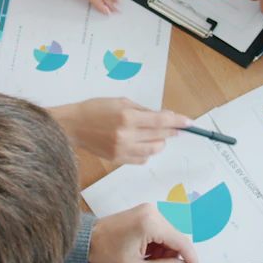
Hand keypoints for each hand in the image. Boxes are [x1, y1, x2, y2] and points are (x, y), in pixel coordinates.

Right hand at [54, 98, 189, 164]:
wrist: (73, 126)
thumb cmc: (95, 110)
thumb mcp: (121, 102)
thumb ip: (143, 110)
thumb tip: (163, 116)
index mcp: (127, 117)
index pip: (161, 120)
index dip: (177, 121)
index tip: (189, 122)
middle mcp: (126, 135)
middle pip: (160, 136)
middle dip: (171, 131)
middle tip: (175, 127)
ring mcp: (122, 150)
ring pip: (154, 150)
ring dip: (160, 142)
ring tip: (156, 135)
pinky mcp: (118, 160)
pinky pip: (142, 159)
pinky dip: (147, 152)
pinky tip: (142, 143)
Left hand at [89, 204, 200, 262]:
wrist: (86, 239)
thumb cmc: (105, 254)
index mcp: (151, 224)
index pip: (182, 242)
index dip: (191, 260)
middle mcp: (153, 212)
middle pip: (176, 238)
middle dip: (171, 257)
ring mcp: (148, 211)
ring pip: (168, 236)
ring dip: (163, 252)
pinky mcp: (144, 213)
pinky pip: (159, 231)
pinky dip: (157, 246)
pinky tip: (145, 256)